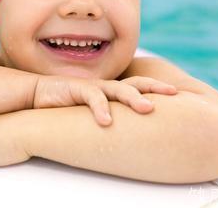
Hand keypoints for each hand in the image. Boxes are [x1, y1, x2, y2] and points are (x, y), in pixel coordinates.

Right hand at [33, 75, 176, 125]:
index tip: (178, 93)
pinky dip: (101, 109)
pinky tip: (106, 122)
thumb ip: (112, 116)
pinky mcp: (77, 89)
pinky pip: (92, 97)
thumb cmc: (68, 105)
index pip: (140, 85)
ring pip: (119, 89)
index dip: (157, 87)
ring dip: (134, 98)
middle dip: (155, 87)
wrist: (38, 94)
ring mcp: (93, 86)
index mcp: (113, 90)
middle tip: (173, 93)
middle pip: (136, 83)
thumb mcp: (94, 110)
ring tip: (148, 108)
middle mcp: (107, 86)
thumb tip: (130, 134)